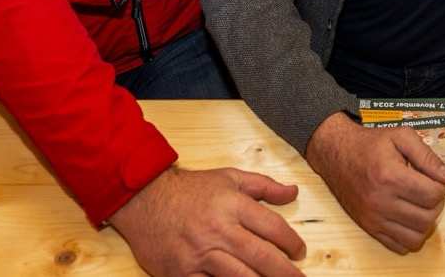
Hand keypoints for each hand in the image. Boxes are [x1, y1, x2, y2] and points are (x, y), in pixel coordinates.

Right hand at [109, 165, 306, 276]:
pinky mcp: (182, 273)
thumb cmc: (190, 189)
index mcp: (232, 205)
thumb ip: (263, 186)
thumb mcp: (229, 178)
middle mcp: (218, 230)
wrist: (144, 199)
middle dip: (285, 272)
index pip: (272, 228)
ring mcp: (199, 254)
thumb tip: (293, 192)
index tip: (300, 252)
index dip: (291, 242)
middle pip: (261, 257)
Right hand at [305, 112, 444, 253]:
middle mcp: (381, 201)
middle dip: (435, 204)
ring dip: (425, 222)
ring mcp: (374, 218)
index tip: (435, 178)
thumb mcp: (400, 137)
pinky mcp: (369, 228)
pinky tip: (407, 217)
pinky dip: (409, 236)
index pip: (433, 195)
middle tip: (428, 191)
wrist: (336, 154)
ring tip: (419, 205)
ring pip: (416, 237)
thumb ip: (427, 155)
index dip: (441, 186)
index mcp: (390, 176)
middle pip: (428, 218)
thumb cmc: (369, 144)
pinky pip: (399, 246)